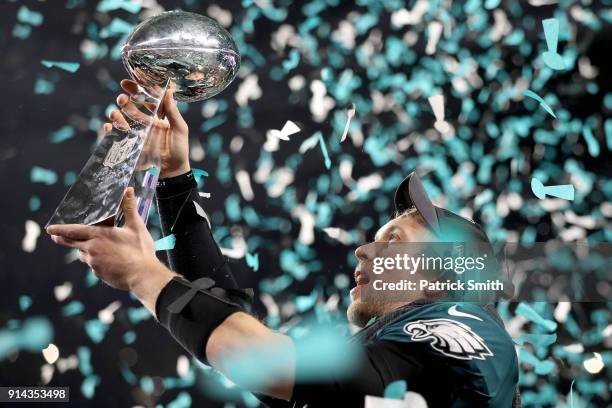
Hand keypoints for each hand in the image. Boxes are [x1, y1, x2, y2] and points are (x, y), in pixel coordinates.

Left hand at [47, 188, 171, 292]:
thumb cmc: (140, 250)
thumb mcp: (136, 226)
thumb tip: (128, 189)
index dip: (60, 229)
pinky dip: (99, 262)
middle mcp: (92, 249)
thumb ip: (129, 208)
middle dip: (63, 239)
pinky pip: (94, 266)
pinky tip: (111, 262)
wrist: (143, 276)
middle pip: (72, 243)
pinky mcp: (99, 274)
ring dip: (87, 251)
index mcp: (99, 236)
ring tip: (99, 249)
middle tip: (54, 237)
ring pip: (85, 255)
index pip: (73, 231)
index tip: (50, 229)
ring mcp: (94, 264)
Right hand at [106, 80, 189, 177]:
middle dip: (125, 101)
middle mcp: (145, 122)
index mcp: (158, 116)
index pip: (147, 99)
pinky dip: (109, 130)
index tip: (129, 80)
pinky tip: (108, 127)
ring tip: (115, 114)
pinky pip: (116, 135)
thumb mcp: (179, 129)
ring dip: (116, 114)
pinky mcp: (130, 145)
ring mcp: (137, 133)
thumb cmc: (179, 150)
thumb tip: (169, 90)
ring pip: (122, 119)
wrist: (173, 171)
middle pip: (131, 107)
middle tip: (122, 99)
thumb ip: (173, 111)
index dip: (139, 89)